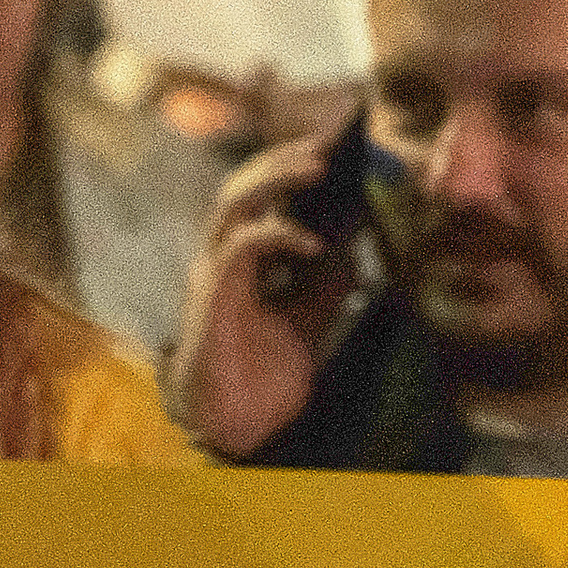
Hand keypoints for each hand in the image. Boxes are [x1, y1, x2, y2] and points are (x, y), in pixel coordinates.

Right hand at [167, 123, 361, 456]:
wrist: (240, 429)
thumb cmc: (264, 378)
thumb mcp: (311, 321)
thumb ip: (328, 282)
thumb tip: (354, 242)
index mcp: (243, 261)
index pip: (263, 196)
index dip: (292, 163)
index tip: (337, 138)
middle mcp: (221, 259)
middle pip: (242, 186)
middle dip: (284, 158)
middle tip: (329, 143)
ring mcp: (213, 275)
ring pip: (231, 203)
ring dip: (274, 178)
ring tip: (318, 167)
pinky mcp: (213, 297)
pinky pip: (240, 247)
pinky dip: (276, 234)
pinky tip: (313, 243)